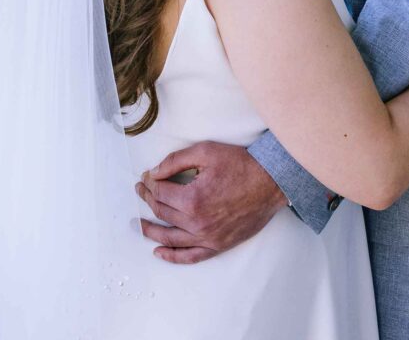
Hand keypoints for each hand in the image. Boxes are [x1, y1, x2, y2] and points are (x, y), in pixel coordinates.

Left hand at [136, 141, 286, 264]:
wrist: (270, 182)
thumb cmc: (240, 165)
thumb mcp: (206, 152)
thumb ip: (176, 160)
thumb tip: (154, 172)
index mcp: (192, 199)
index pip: (160, 192)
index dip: (150, 183)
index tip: (146, 177)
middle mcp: (197, 222)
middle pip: (163, 213)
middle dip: (148, 200)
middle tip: (142, 191)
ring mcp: (207, 237)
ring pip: (170, 237)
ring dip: (151, 230)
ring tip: (138, 224)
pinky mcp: (218, 245)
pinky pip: (190, 257)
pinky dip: (172, 257)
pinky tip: (159, 251)